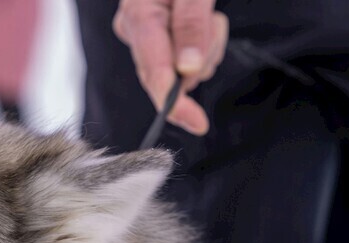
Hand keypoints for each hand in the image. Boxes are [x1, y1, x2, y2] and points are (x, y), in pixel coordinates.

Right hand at [113, 0, 227, 134]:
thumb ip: (191, 24)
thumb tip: (187, 71)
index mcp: (138, 16)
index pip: (154, 72)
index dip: (174, 103)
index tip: (197, 123)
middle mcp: (135, 30)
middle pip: (168, 74)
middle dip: (200, 60)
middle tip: (214, 23)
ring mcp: (144, 34)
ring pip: (183, 68)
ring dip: (206, 48)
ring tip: (209, 14)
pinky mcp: (157, 37)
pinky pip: (186, 57)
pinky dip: (203, 43)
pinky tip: (202, 19)